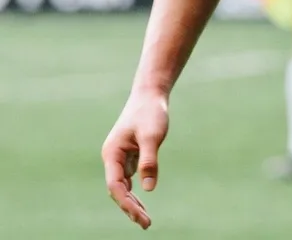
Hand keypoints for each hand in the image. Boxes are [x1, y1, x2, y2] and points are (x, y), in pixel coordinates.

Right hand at [102, 88, 169, 229]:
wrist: (151, 94)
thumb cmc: (150, 112)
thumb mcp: (152, 136)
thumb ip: (149, 161)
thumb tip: (148, 188)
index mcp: (112, 153)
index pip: (115, 186)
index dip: (126, 204)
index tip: (140, 216)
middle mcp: (112, 157)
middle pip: (117, 190)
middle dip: (129, 208)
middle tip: (146, 224)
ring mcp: (120, 156)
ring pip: (122, 186)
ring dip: (132, 202)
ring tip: (145, 219)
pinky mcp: (129, 154)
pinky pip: (128, 179)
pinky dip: (135, 191)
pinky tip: (142, 202)